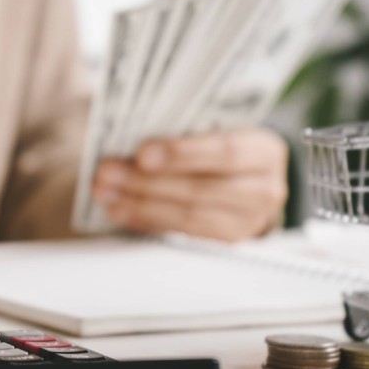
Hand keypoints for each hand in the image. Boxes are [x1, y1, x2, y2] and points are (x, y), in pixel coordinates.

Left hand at [92, 128, 287, 240]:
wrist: (249, 179)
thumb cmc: (222, 144)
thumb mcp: (218, 128)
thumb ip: (187, 126)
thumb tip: (131, 126)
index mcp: (264, 150)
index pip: (224, 151)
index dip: (182, 154)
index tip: (142, 153)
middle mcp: (264, 189)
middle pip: (200, 189)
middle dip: (147, 182)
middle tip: (107, 172)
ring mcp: (248, 222)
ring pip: (188, 216)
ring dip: (139, 205)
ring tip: (105, 192)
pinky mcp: (226, 242)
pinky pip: (181, 234)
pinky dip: (146, 221)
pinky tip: (119, 210)